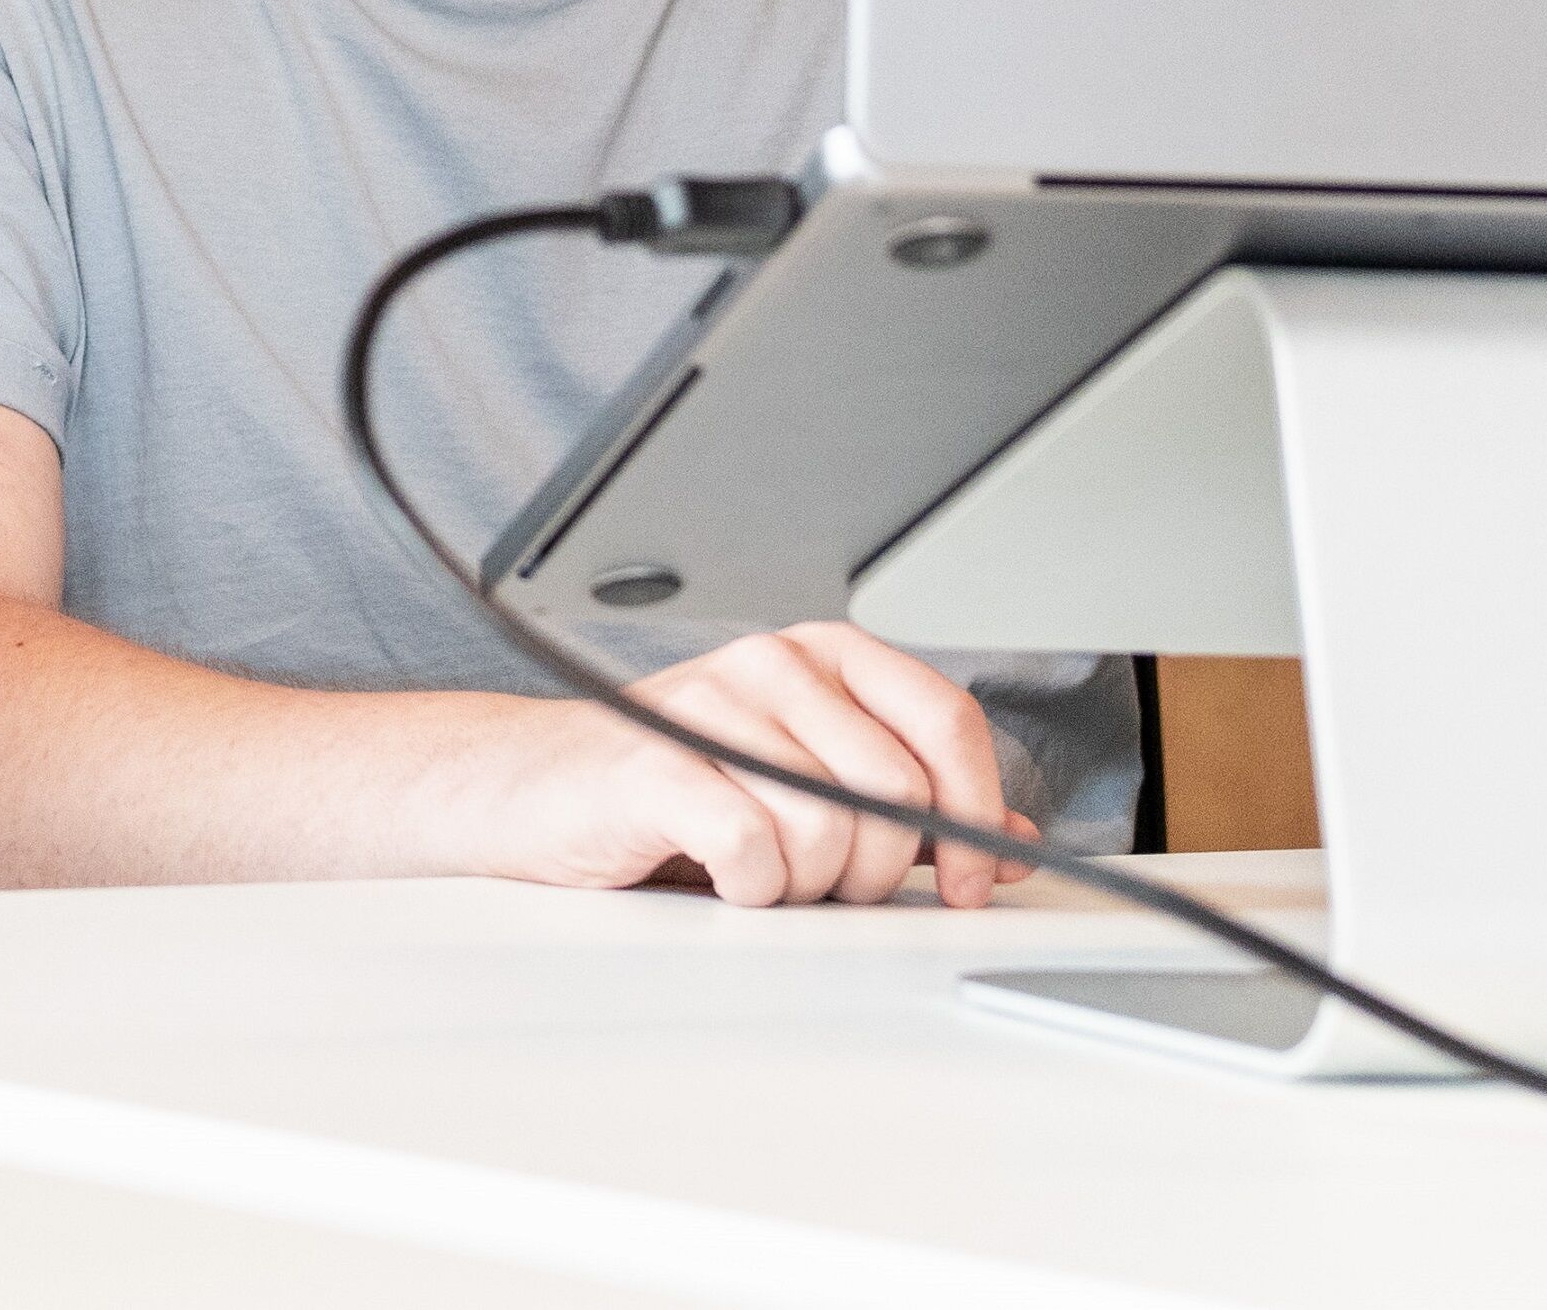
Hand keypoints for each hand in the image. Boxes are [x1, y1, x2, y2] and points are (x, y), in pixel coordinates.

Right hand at [463, 622, 1038, 908]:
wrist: (538, 792)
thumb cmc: (672, 787)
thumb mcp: (806, 789)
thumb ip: (908, 808)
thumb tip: (1008, 842)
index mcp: (823, 657)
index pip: (945, 719)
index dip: (976, 811)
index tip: (974, 880)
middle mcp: (774, 664)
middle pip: (896, 789)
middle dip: (877, 869)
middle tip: (826, 886)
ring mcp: (714, 704)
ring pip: (831, 829)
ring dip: (807, 886)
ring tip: (761, 875)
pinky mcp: (657, 762)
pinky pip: (755, 849)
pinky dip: (753, 889)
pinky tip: (722, 877)